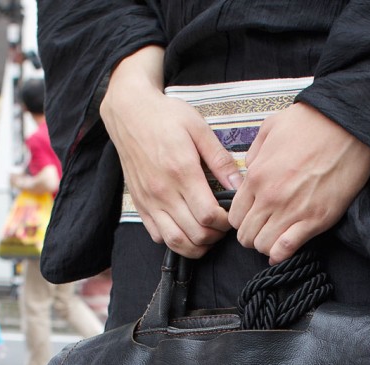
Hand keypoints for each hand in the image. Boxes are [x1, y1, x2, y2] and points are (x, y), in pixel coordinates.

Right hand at [100, 47, 242, 257]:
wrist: (129, 113)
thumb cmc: (166, 117)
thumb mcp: (199, 128)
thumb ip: (220, 160)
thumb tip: (239, 186)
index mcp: (182, 171)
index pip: (208, 215)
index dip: (225, 223)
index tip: (231, 215)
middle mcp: (163, 191)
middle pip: (195, 234)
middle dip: (216, 236)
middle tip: (222, 226)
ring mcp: (149, 202)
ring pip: (176, 242)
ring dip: (197, 246)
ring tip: (207, 234)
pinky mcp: (140, 206)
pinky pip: (158, 237)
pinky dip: (176, 241)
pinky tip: (186, 229)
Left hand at [228, 103, 369, 263]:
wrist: (348, 126)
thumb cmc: (312, 123)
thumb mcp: (271, 127)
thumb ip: (254, 152)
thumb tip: (250, 169)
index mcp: (256, 176)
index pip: (234, 217)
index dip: (241, 221)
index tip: (251, 219)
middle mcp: (270, 198)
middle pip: (245, 236)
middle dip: (251, 236)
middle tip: (262, 231)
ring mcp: (292, 211)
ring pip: (263, 246)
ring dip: (266, 246)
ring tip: (275, 238)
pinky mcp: (315, 220)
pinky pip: (286, 249)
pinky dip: (281, 254)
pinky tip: (283, 250)